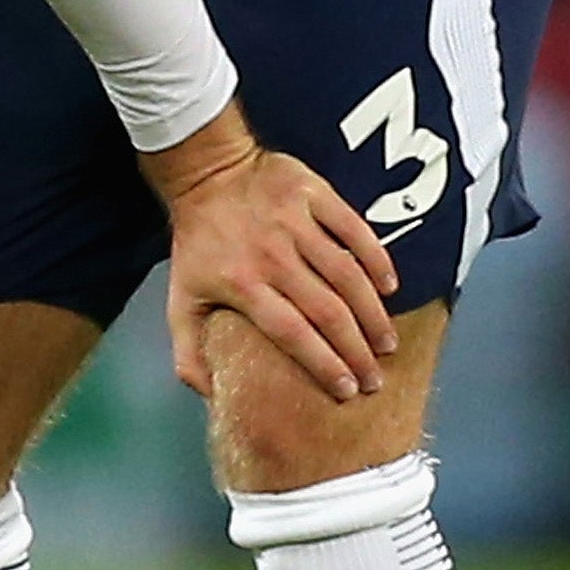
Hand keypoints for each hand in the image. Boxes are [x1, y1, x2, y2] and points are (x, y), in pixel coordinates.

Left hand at [143, 102, 398, 402]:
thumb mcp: (179, 298)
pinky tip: (389, 286)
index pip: (292, 333)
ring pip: (346, 274)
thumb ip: (189, 351)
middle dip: (356, 351)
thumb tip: (212, 397)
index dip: (324, 364)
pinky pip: (353, 228)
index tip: (348, 390)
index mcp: (241, 284)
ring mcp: (293, 222)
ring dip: (372, 313)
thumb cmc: (197, 242)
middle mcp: (271, 255)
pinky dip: (376, 258)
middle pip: (326, 310)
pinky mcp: (312, 193)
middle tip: (375, 378)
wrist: (204, 173)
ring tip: (386, 343)